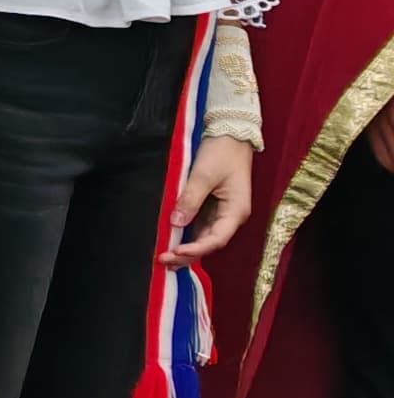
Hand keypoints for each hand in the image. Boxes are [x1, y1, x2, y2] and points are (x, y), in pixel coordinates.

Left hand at [170, 135, 256, 263]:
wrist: (230, 135)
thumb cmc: (221, 153)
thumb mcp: (203, 175)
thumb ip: (190, 199)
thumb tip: (176, 223)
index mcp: (235, 212)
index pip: (216, 239)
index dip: (196, 249)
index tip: (175, 252)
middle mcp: (231, 217)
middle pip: (210, 243)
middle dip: (187, 254)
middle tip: (162, 261)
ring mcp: (222, 213)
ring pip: (204, 237)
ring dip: (186, 249)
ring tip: (164, 259)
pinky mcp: (212, 207)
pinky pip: (199, 226)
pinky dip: (186, 236)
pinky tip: (172, 242)